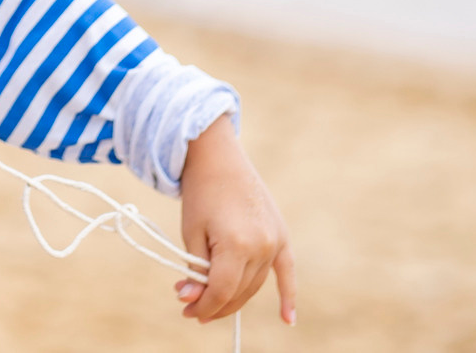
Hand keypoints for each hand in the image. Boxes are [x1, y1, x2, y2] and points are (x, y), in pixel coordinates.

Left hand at [174, 113, 294, 326]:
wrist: (219, 157)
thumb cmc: (200, 193)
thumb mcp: (191, 232)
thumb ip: (195, 270)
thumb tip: (190, 301)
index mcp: (236, 244)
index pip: (221, 290)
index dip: (203, 306)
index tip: (187, 312)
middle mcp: (262, 246)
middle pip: (240, 291)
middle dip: (215, 304)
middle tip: (193, 309)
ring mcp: (275, 241)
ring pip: (256, 284)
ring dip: (236, 299)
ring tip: (213, 304)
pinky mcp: (282, 235)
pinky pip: (287, 271)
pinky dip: (288, 295)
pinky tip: (287, 319)